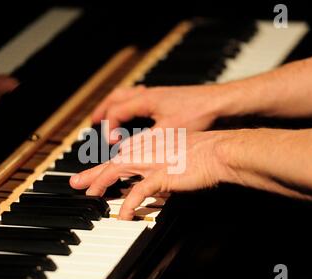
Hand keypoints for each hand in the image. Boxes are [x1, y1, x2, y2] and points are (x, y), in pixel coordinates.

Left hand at [70, 130, 227, 219]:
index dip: (103, 165)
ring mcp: (152, 162)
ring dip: (101, 184)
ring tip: (91, 196)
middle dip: (92, 173)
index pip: (120, 156)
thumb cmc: (202, 153)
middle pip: (112, 162)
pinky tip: (123, 215)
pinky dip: (128, 204)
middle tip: (76, 183)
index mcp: (150, 146)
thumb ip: (160, 166)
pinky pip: (138, 191)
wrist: (217, 151)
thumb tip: (151, 181)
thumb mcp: (176, 155)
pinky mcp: (161, 175)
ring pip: (117, 171)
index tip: (91, 174)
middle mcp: (147, 151)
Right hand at [92, 84, 234, 143]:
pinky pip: (137, 97)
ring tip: (108, 117)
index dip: (109, 128)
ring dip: (114, 106)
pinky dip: (129, 105)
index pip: (115, 112)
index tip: (111, 143)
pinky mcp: (163, 97)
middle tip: (94, 123)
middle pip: (115, 98)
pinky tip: (135, 113)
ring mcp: (155, 93)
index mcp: (144, 100)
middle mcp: (147, 93)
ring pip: (126, 95)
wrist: (217, 101)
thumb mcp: (167, 132)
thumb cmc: (196, 113)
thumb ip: (144, 142)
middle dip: (103, 111)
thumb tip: (125, 151)